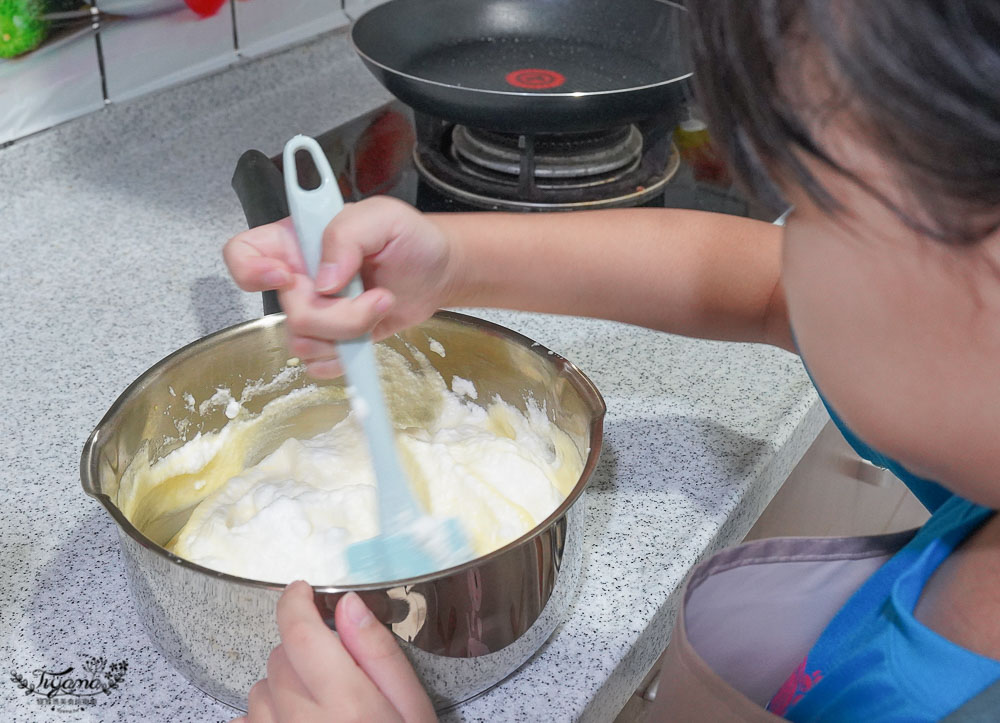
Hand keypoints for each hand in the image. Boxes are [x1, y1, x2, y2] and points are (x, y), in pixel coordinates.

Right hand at [222, 196, 455, 377]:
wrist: (437, 274)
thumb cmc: (409, 237)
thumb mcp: (382, 217)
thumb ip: (346, 235)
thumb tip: (323, 281)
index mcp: (296, 239)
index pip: (242, 253)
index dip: (250, 270)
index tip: (288, 278)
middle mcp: (297, 277)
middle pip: (287, 309)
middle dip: (336, 312)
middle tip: (376, 295)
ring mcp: (313, 311)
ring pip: (303, 340)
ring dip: (348, 332)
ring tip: (381, 306)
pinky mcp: (331, 339)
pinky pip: (318, 363)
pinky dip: (346, 357)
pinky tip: (370, 334)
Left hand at [232, 580, 435, 722]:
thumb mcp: (413, 709)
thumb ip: (378, 654)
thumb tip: (348, 605)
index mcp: (346, 702)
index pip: (299, 631)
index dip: (295, 601)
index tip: (303, 591)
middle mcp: (300, 722)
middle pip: (280, 657)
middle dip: (303, 652)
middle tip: (338, 674)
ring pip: (260, 689)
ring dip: (284, 688)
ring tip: (321, 712)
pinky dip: (266, 720)